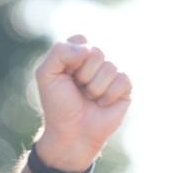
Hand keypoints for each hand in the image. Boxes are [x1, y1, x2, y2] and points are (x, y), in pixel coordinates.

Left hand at [34, 34, 132, 170]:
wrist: (71, 132)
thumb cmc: (58, 105)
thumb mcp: (46, 75)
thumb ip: (59, 52)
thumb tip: (87, 49)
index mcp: (77, 54)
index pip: (80, 40)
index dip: (71, 59)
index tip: (64, 75)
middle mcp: (96, 60)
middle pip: (97, 52)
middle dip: (83, 75)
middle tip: (77, 89)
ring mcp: (112, 73)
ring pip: (110, 67)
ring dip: (94, 88)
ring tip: (89, 98)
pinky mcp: (125, 87)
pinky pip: (122, 80)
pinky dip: (108, 95)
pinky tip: (102, 104)